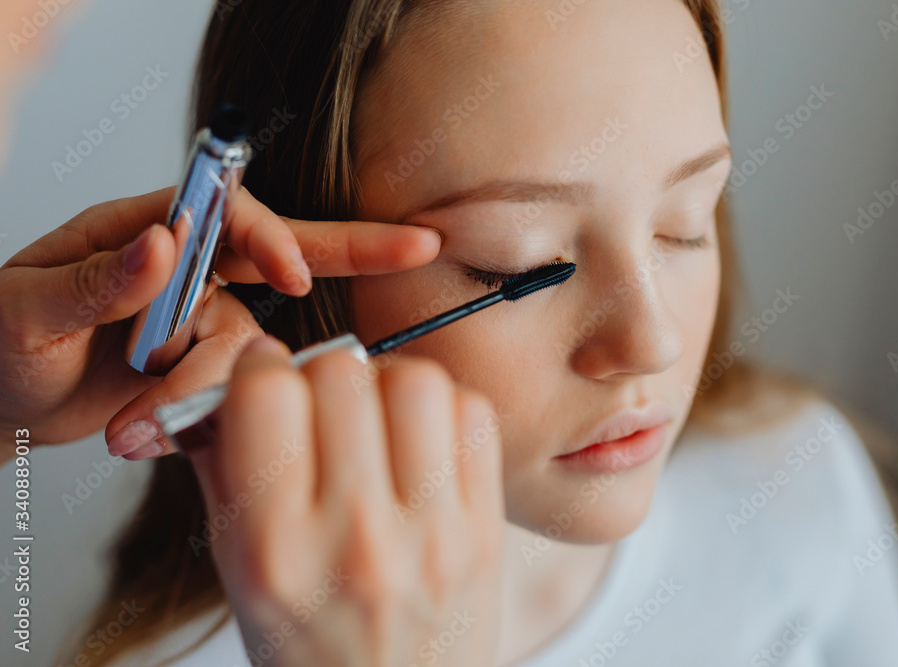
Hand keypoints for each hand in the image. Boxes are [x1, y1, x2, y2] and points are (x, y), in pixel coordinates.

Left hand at [0, 186, 440, 461]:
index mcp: (145, 230)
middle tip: (421, 245)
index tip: (289, 272)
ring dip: (206, 390)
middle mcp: (187, 270)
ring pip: (251, 349)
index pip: (229, 215)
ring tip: (135, 430)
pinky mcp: (203, 368)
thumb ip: (98, 278)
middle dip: (356, 249)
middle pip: (285, 252)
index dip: (270, 237)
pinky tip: (157, 436)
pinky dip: (208, 415)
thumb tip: (167, 239)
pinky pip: (236, 387)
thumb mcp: (25, 309)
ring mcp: (200, 320)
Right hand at [186, 337, 503, 666]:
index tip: (265, 378)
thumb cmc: (311, 652)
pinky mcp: (486, 530)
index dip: (260, 368)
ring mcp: (432, 535)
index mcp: (275, 552)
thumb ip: (224, 467)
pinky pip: (473, 416)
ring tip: (377, 417)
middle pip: (342, 375)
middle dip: (320, 373)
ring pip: (416, 382)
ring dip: (388, 382)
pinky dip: (442, 408)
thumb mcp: (239, 573)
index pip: (266, 396)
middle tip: (321, 402)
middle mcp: (356, 540)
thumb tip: (224, 378)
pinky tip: (421, 441)